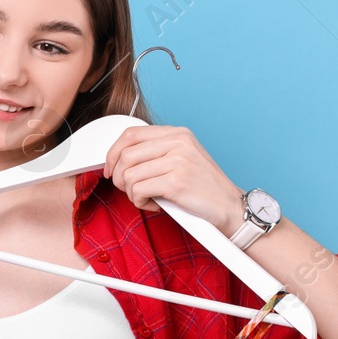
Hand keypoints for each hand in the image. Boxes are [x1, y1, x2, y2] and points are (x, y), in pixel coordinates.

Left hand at [102, 125, 245, 234]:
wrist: (228, 205)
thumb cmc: (203, 186)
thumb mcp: (181, 158)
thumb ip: (156, 152)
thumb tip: (118, 159)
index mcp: (177, 133)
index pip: (130, 134)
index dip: (112, 153)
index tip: (110, 169)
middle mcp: (177, 143)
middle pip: (125, 156)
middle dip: (119, 178)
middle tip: (128, 190)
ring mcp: (178, 161)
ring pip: (129, 175)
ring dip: (131, 193)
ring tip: (146, 198)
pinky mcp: (176, 182)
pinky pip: (138, 190)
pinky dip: (140, 202)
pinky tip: (154, 204)